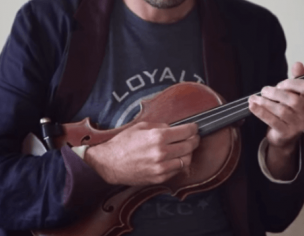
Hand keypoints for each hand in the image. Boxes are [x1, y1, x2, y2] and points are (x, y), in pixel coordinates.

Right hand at [84, 122, 199, 185]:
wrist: (109, 163)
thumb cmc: (123, 143)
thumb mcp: (141, 126)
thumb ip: (160, 126)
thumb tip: (174, 128)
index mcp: (158, 136)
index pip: (186, 131)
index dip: (193, 129)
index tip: (194, 128)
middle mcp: (162, 152)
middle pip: (189, 145)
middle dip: (194, 140)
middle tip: (194, 137)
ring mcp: (161, 167)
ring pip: (186, 159)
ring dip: (188, 153)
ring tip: (185, 148)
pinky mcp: (159, 178)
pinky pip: (177, 170)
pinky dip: (179, 163)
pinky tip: (175, 158)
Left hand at [248, 62, 303, 150]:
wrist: (284, 134)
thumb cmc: (289, 110)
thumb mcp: (294, 92)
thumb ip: (297, 78)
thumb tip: (298, 64)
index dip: (291, 83)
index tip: (280, 84)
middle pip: (293, 100)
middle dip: (275, 93)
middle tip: (264, 91)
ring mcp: (299, 125)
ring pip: (281, 111)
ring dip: (265, 102)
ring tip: (255, 98)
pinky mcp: (287, 133)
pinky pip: (272, 121)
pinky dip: (260, 112)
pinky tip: (252, 106)